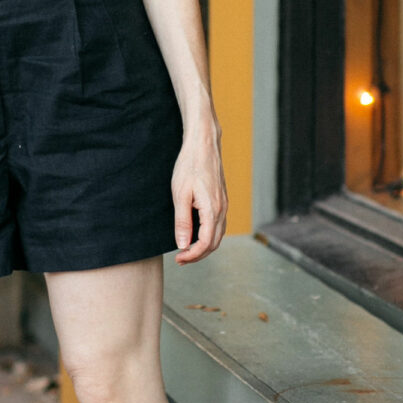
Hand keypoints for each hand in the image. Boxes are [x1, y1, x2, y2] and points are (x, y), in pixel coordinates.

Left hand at [171, 123, 225, 263]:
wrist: (203, 144)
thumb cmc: (190, 166)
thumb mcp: (180, 194)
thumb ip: (182, 221)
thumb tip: (182, 244)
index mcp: (212, 210)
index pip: (206, 243)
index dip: (192, 255)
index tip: (178, 258)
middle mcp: (222, 209)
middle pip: (214, 243)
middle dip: (198, 255)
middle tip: (180, 259)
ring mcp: (224, 204)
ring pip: (218, 235)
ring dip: (204, 246)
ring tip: (186, 249)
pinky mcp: (222, 200)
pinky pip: (218, 225)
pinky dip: (208, 235)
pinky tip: (195, 234)